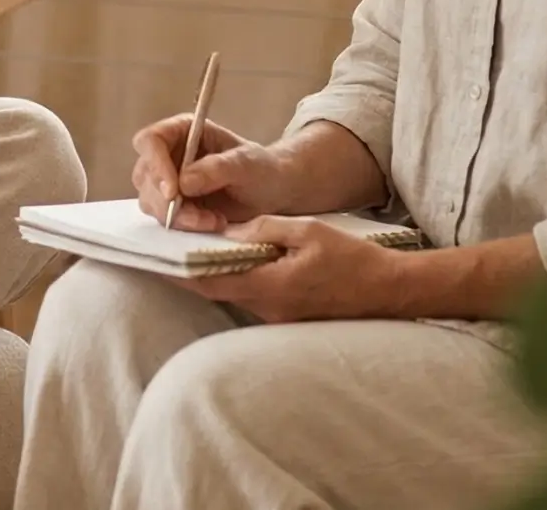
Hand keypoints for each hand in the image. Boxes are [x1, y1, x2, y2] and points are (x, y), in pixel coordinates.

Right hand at [130, 115, 297, 232]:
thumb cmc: (261, 169)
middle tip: (203, 217)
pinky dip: (185, 225)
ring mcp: (166, 180)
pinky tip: (212, 223)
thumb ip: (217, 169)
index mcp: (182, 131)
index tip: (173, 192)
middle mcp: (168, 153)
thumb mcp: (246, 164)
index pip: (151, 141)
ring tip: (214, 220)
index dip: (156, 165)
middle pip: (145, 175)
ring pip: (150, 200)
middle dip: (169, 201)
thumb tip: (184, 182)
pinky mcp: (171, 205)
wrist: (272, 193)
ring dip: (179, 217)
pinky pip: (163, 218)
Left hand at [178, 215, 406, 321]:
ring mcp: (277, 317)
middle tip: (166, 250)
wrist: (390, 292)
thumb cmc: (353, 259)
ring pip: (234, 294)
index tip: (156, 258)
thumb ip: (266, 229)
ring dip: (216, 275)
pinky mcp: (287, 317)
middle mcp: (268, 308)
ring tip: (194, 250)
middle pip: (217, 289)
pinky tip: (234, 263)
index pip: (211, 280)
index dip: (180, 270)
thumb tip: (231, 233)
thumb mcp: (308, 231)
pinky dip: (238, 281)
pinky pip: (253, 298)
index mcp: (269, 285)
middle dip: (191, 272)